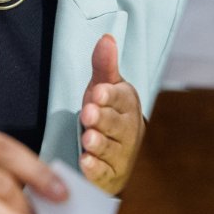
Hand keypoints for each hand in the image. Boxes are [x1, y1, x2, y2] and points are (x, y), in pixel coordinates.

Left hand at [78, 34, 144, 194]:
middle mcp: (127, 130)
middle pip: (116, 124)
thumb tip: (106, 39)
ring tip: (88, 139)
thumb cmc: (110, 114)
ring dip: (99, 144)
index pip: (120, 98)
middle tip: (89, 113)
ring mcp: (121, 154)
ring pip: (111, 148)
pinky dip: (95, 170)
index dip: (109, 96)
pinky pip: (104, 173)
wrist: (123, 153)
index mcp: (127, 105)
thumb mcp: (104, 88)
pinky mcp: (110, 175)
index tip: (98, 92)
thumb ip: (104, 66)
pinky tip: (85, 164)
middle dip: (102, 119)